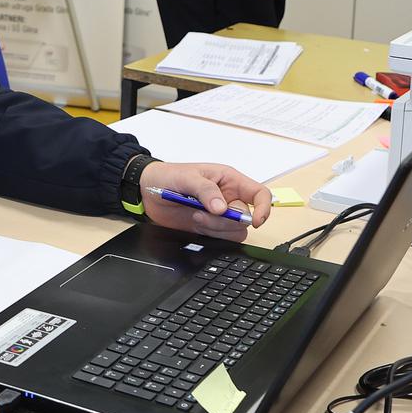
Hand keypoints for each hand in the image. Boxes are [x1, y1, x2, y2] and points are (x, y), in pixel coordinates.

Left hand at [138, 160, 271, 240]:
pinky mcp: (209, 227)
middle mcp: (228, 197)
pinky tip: (195, 223)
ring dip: (215, 227)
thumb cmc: (168, 175)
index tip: (255, 221)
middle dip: (225, 220)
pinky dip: (210, 233)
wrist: (147, 191)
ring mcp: (219, 214)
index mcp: (230, 180)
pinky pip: (220, 237)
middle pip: (245, 217)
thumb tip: (222, 208)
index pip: (259, 194)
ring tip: (195, 216)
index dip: (264, 208)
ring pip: (233, 230)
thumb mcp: (187, 177)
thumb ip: (206, 190)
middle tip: (202, 213)